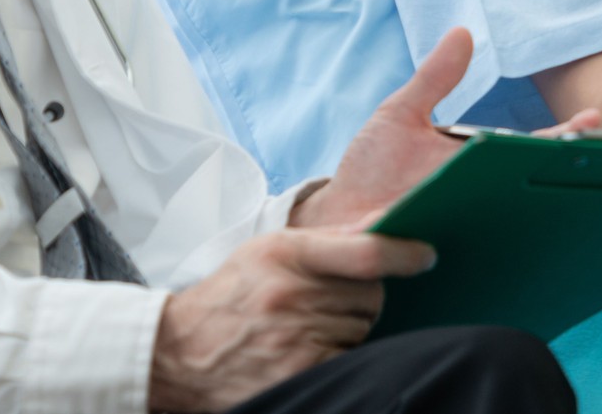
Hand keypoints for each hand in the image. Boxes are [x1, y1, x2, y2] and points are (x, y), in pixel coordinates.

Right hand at [149, 226, 436, 410]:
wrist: (176, 351)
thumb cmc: (231, 296)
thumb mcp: (269, 251)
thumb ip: (327, 241)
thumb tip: (386, 227)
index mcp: (287, 254)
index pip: (365, 252)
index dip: (403, 254)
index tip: (426, 255)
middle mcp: (293, 295)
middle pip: (371, 296)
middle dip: (365, 299)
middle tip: (334, 304)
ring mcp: (296, 339)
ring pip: (363, 331)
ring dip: (352, 331)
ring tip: (313, 330)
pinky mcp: (297, 375)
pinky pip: (348, 362)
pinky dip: (344, 357)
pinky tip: (318, 353)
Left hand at [295, 27, 599, 228]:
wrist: (334, 218)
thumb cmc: (371, 169)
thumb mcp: (401, 115)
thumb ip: (434, 79)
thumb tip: (463, 32)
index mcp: (471, 165)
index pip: (525, 150)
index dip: (561, 137)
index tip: (594, 119)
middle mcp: (473, 199)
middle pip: (526, 184)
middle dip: (560, 171)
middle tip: (591, 153)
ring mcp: (455, 229)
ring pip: (504, 221)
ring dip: (529, 207)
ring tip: (558, 188)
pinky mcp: (425, 258)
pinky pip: (458, 253)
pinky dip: (479, 242)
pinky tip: (493, 227)